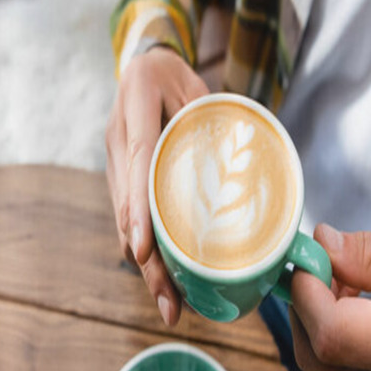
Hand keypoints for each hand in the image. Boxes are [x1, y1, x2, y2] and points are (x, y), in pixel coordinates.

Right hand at [105, 47, 208, 325]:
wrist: (143, 65)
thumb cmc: (176, 76)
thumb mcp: (199, 85)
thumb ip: (218, 117)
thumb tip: (254, 164)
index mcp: (134, 108)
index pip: (136, 162)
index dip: (138, 209)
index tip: (143, 249)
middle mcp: (117, 141)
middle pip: (127, 210)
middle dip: (146, 261)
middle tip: (168, 302)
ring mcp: (115, 164)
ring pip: (126, 223)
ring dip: (146, 267)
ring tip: (170, 305)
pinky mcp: (123, 180)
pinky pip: (131, 220)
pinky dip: (147, 251)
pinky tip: (163, 280)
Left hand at [290, 220, 370, 370]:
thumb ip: (370, 249)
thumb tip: (322, 244)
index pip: (329, 329)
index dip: (307, 291)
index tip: (311, 263)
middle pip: (311, 350)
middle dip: (307, 305)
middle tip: (328, 275)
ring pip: (317, 366)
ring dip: (320, 326)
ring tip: (352, 298)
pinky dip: (336, 350)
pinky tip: (363, 329)